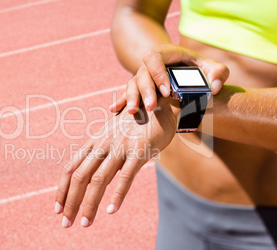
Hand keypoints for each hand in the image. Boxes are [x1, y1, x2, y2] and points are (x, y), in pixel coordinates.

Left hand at [55, 97, 179, 227]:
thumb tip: (93, 184)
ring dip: (90, 204)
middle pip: (79, 176)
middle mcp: (102, 145)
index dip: (62, 190)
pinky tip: (111, 211)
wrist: (157, 107)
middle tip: (66, 224)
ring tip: (84, 223)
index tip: (57, 209)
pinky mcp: (139, 151)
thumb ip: (101, 159)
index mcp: (93, 143)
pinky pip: (126, 176)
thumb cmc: (132, 127)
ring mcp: (119, 147)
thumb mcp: (111, 140)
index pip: (70, 169)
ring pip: (98, 179)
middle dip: (71, 202)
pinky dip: (117, 195)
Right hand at [109, 44, 229, 113]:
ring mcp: (143, 76)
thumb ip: (219, 73)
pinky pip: (126, 93)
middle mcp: (151, 65)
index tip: (167, 92)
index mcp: (166, 54)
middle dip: (145, 91)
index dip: (158, 73)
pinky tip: (113, 110)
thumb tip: (213, 88)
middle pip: (141, 74)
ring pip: (132, 84)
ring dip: (131, 98)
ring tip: (133, 112)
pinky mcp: (139, 88)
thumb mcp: (212, 67)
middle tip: (151, 107)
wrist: (185, 68)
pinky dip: (120, 101)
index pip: (154, 58)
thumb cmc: (200, 68)